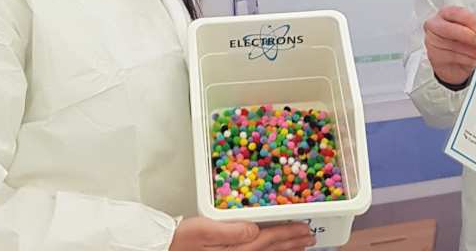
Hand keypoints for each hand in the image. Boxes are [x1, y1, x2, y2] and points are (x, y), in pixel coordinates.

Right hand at [169, 218, 314, 250]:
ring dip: (286, 250)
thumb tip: (254, 229)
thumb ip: (230, 230)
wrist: (165, 249)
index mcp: (236, 248)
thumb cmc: (181, 239)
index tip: (305, 228)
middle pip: (272, 249)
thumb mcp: (203, 230)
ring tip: (302, 245)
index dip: (288, 233)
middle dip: (293, 243)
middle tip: (311, 237)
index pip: (269, 239)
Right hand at [424, 6, 475, 86]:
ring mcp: (432, 42)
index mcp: (446, 14)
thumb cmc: (461, 40)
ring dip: (471, 51)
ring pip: (452, 47)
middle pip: (449, 30)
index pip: (456, 13)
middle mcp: (435, 26)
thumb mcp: (470, 30)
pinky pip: (452, 59)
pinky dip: (467, 60)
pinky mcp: (434, 57)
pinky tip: (474, 60)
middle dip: (468, 36)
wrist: (451, 60)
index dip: (470, 20)